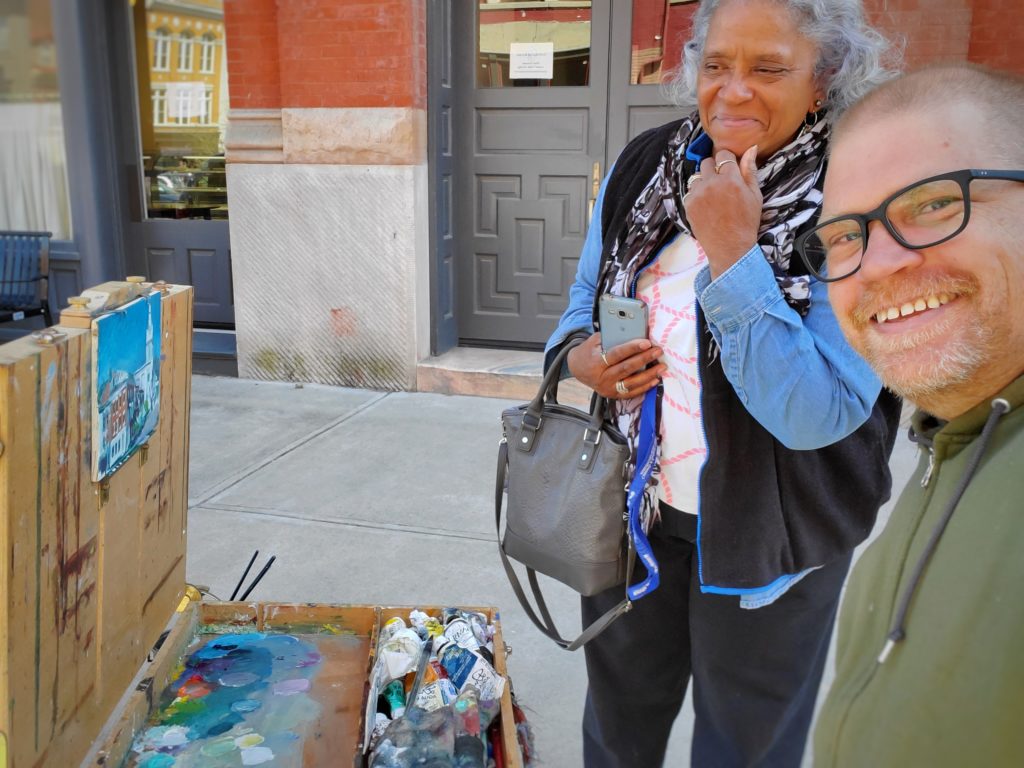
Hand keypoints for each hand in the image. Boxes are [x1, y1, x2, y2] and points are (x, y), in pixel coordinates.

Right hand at [567, 333, 664, 398]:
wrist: (577, 369)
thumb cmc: (589, 351)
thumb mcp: (594, 341)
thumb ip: (611, 338)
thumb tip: (633, 333)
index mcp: (596, 362)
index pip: (616, 354)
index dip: (632, 348)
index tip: (646, 342)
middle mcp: (602, 377)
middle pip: (627, 368)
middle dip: (644, 359)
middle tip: (658, 351)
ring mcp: (608, 388)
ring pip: (632, 383)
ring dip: (649, 375)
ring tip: (662, 367)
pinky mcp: (613, 395)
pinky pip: (631, 393)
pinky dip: (644, 387)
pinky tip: (655, 380)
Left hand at [683, 146, 761, 279]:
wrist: (730, 247)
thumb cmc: (746, 221)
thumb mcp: (755, 195)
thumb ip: (750, 170)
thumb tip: (751, 148)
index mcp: (730, 178)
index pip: (722, 154)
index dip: (726, 160)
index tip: (729, 169)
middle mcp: (711, 183)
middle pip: (707, 163)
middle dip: (714, 169)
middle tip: (721, 183)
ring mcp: (697, 194)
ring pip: (696, 177)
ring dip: (703, 182)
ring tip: (713, 196)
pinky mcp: (688, 205)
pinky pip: (689, 192)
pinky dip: (696, 196)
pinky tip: (706, 206)